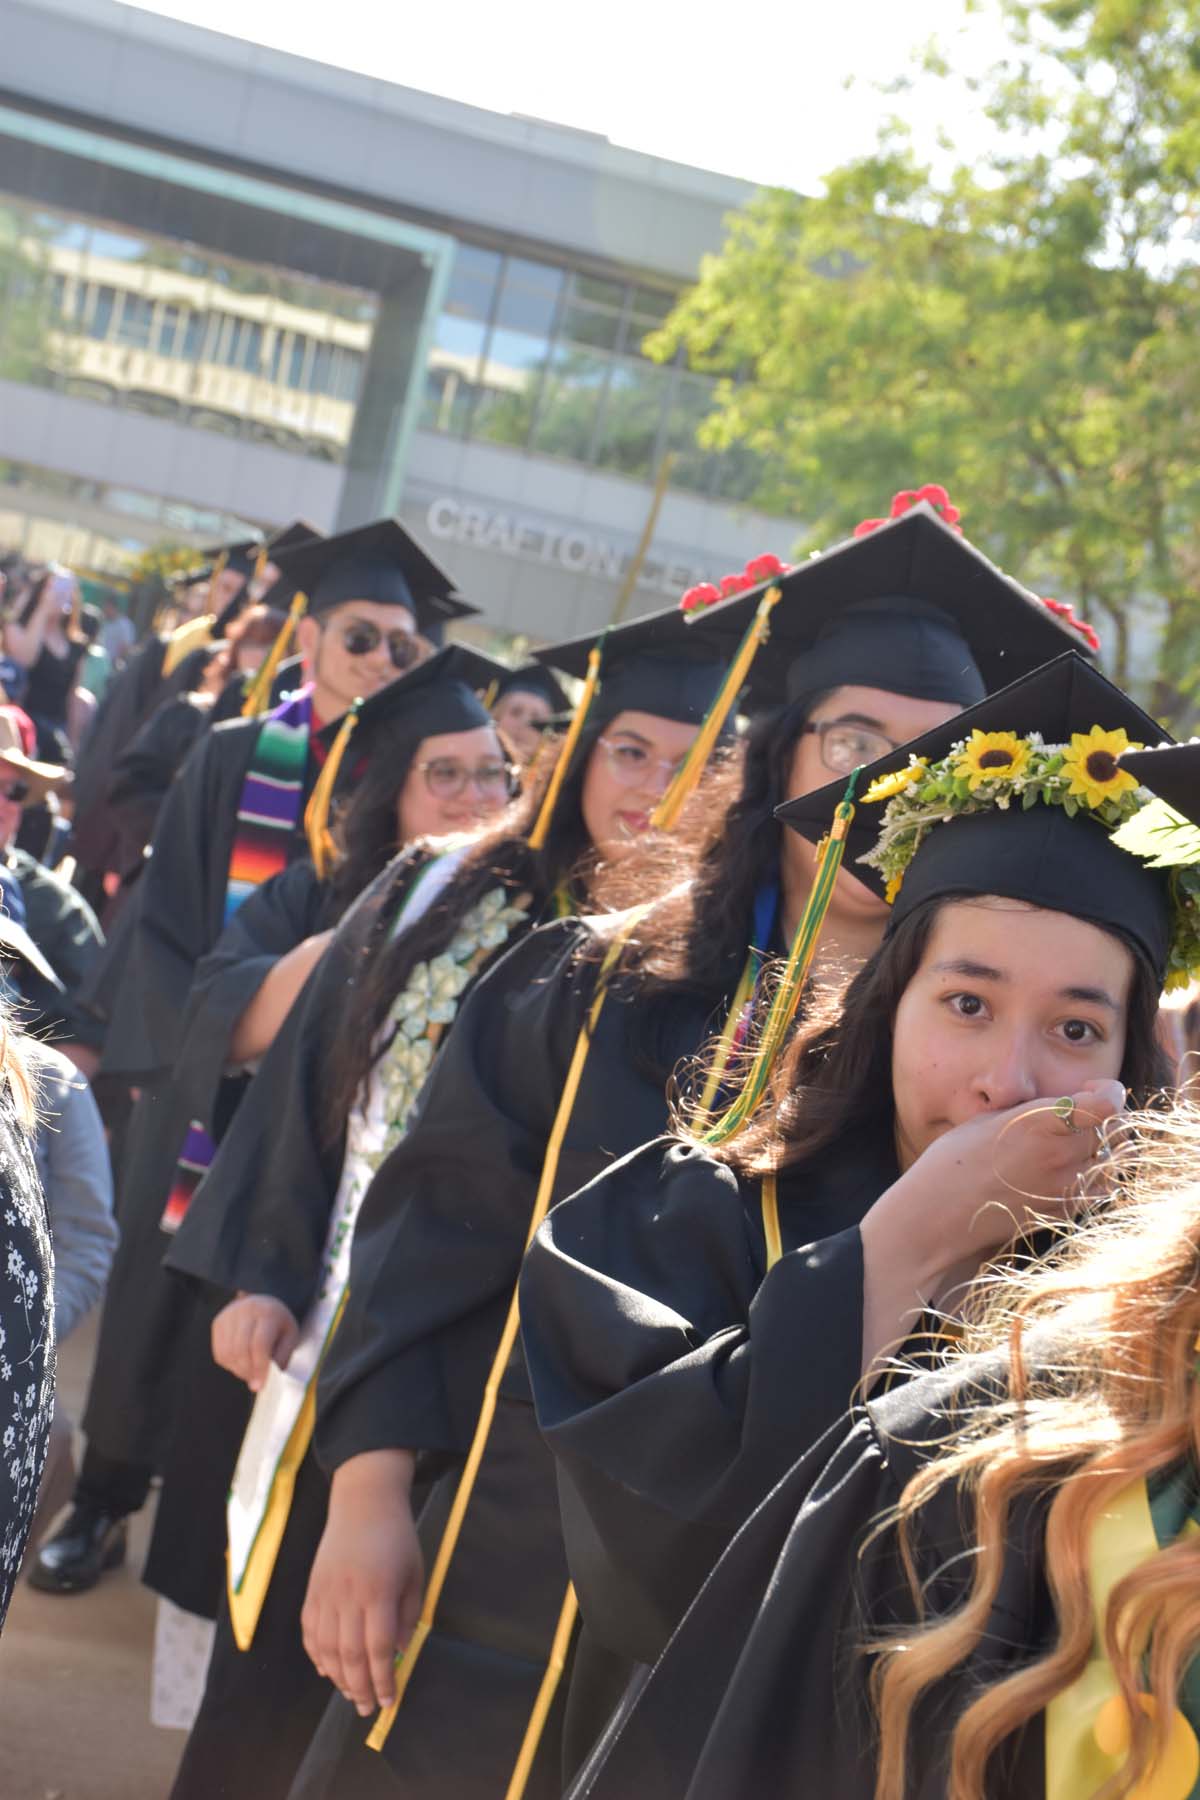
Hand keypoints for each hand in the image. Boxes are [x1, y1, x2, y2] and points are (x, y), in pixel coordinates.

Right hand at [210, 1293, 299, 1390]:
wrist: (263, 1302)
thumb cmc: (278, 1324)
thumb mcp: (290, 1337)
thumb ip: (281, 1358)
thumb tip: (266, 1380)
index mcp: (268, 1312)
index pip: (259, 1344)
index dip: (259, 1367)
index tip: (261, 1384)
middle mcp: (246, 1310)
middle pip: (240, 1349)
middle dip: (248, 1371)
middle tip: (256, 1381)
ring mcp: (229, 1316)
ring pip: (227, 1353)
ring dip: (238, 1370)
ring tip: (250, 1372)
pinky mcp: (218, 1323)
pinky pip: (219, 1353)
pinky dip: (230, 1364)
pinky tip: (241, 1363)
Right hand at [302, 1450, 421, 1714]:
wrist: (363, 1502)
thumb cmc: (397, 1537)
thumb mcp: (415, 1574)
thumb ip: (407, 1616)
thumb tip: (399, 1653)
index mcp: (378, 1592)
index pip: (379, 1649)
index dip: (384, 1679)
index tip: (390, 1700)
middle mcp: (347, 1596)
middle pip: (349, 1655)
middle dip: (360, 1688)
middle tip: (368, 1708)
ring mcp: (325, 1593)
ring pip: (326, 1649)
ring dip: (338, 1677)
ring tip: (351, 1693)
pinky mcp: (311, 1590)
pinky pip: (309, 1632)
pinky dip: (316, 1655)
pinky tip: (327, 1669)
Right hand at [859, 1080, 1125, 1369]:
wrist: (937, 1214)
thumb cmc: (953, 1160)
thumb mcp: (991, 1119)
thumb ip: (1036, 1110)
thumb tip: (1068, 1102)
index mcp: (1041, 1124)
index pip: (1108, 1103)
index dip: (1108, 1091)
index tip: (1090, 1090)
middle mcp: (1060, 1157)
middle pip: (1115, 1130)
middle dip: (1106, 1117)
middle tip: (1083, 1115)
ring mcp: (1065, 1189)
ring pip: (1115, 1161)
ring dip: (1106, 1148)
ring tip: (1079, 1143)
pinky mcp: (1064, 1212)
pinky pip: (1101, 1189)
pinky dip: (1097, 1176)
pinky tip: (1071, 1170)